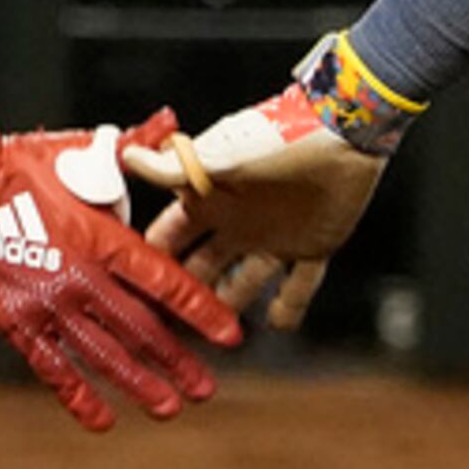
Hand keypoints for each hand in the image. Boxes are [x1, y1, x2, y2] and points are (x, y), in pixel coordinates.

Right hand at [0, 111, 241, 430]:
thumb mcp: (78, 150)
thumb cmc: (17, 166)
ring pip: (103, 354)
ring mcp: (48, 305)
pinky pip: (52, 367)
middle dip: (177, 361)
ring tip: (167, 408)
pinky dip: (77, 395)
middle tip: (205, 390)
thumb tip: (169, 123)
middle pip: (140, 328)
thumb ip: (131, 145)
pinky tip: (101, 419)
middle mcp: (81, 279)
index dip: (201, 311)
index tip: (230, 335)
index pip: (165, 282)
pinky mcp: (16, 322)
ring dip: (138, 383)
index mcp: (102, 238)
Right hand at [122, 74, 390, 332]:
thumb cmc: (276, 136)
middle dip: (185, 294)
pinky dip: (288, 308)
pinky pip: (299, 287)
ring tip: (215, 336)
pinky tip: (277, 325)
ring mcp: (274, 237)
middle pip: (202, 267)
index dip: (153, 259)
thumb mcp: (220, 155)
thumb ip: (174, 168)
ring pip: (244, 283)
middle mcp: (237, 222)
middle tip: (168, 324)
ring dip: (229, 307)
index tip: (134, 287)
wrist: (341, 131)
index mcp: (211, 199)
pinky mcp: (313, 246)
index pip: (171, 236)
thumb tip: (127, 158)